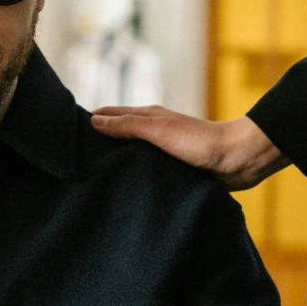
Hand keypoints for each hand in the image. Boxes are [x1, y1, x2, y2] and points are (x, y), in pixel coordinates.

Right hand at [88, 109, 284, 191]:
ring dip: (115, 164)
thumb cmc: (201, 142)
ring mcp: (161, 152)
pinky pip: (145, 173)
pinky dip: (132, 177)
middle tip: (74, 163)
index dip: (88, 122)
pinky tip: (123, 190)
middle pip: (116, 136)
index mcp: (147, 118)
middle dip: (97, 144)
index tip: (67, 137)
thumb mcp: (159, 130)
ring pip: (130, 156)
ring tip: (93, 180)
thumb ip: (128, 125)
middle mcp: (152, 133)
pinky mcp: (172, 171)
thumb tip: (94, 120)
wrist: (239, 160)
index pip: (108, 115)